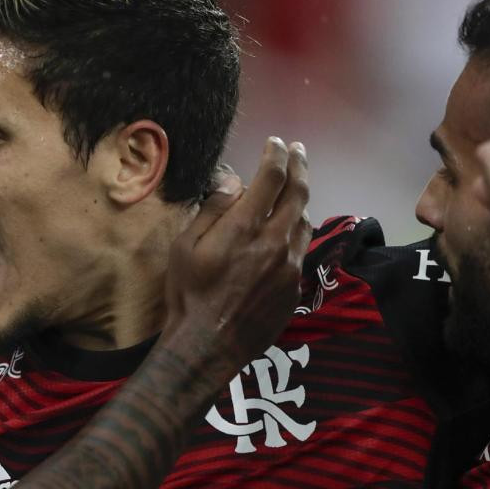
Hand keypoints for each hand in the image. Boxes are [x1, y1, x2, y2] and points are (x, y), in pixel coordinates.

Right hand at [163, 137, 310, 377]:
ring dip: (300, 200)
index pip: (271, 178)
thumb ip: (213, 209)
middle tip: (298, 151)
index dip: (275, 155)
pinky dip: (296, 231)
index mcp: (246, 226)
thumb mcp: (185, 246)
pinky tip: (288, 232)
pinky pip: (301, 249)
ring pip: (304, 222)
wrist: (208, 345)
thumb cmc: (188, 293)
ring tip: (293, 191)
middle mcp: (276, 241)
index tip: (275, 143)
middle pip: (298, 194)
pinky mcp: (295, 287)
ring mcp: (290, 266)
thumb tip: (233, 181)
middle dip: (299, 167)